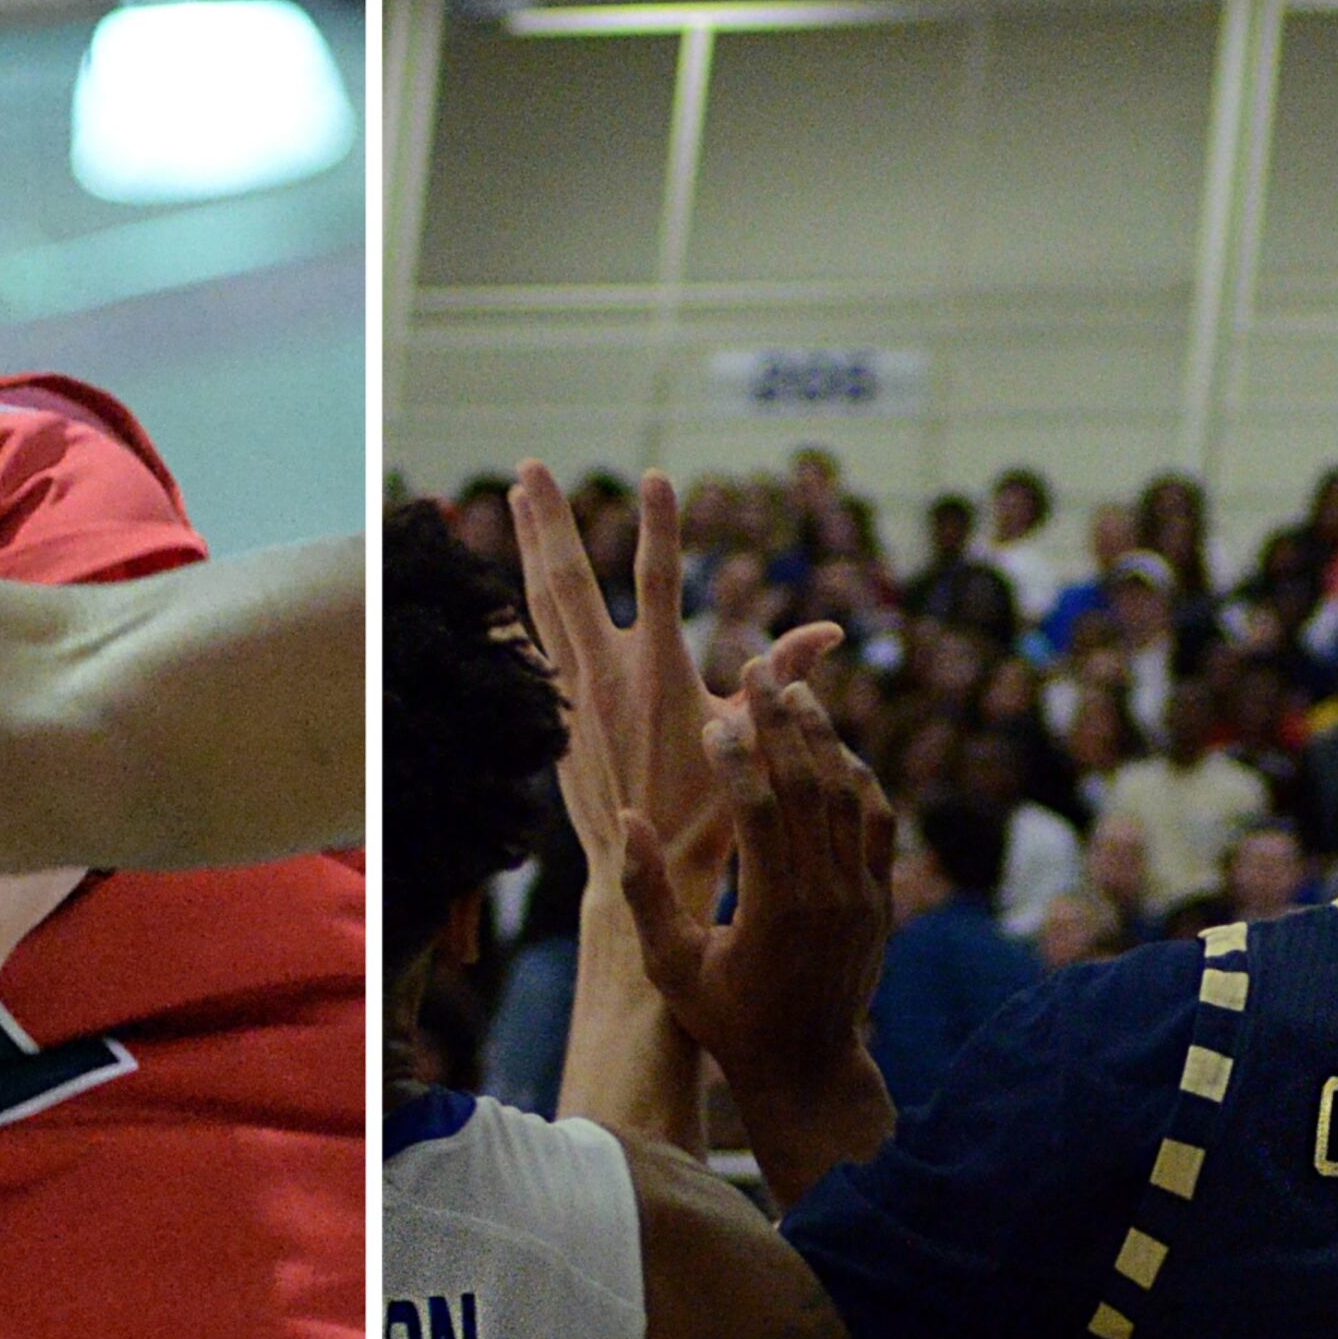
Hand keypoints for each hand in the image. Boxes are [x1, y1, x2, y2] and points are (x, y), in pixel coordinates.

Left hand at [509, 462, 835, 897]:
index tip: (657, 475)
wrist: (644, 871)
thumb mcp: (755, 740)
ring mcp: (572, 696)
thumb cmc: (712, 810)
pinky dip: (516, 605)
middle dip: (550, 520)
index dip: (662, 526)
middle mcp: (606, 678)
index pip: (658, 581)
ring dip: (526, 547)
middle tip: (528, 467)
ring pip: (540, 604)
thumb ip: (786, 676)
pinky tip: (504, 579)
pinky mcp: (555, 716)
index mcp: (659, 676)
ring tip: (513, 496)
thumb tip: (832, 630)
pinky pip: (529, 646)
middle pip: (570, 580)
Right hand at [618, 655, 895, 1105]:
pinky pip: (878, 822)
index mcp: (774, 911)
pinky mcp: (881, 898)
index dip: (738, 760)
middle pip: (809, 786)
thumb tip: (629, 819)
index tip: (712, 720)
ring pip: (848, 795)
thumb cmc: (727, 1020)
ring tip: (795, 687)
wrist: (808, 1068)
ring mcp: (862, 895)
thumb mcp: (672, 966)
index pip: (761, 812)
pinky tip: (835, 747)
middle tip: (758, 667)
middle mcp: (827, 895)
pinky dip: (858, 778)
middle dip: (782, 721)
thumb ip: (646, 893)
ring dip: (823, 737)